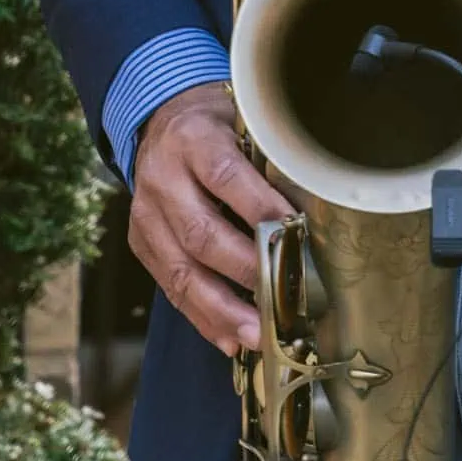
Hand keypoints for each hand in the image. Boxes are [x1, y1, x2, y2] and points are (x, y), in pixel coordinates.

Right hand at [130, 82, 286, 353]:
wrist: (162, 122)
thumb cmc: (219, 127)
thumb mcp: (242, 121)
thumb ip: (267, 155)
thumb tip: (320, 199)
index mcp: (193, 140)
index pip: (226, 174)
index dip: (259, 205)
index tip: (296, 231)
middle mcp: (163, 179)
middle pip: (201, 233)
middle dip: (244, 270)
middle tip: (280, 296)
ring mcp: (147, 216)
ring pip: (181, 270)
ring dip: (221, 309)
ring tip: (255, 335)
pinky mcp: (141, 244)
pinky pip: (171, 287)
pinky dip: (202, 317)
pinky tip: (229, 338)